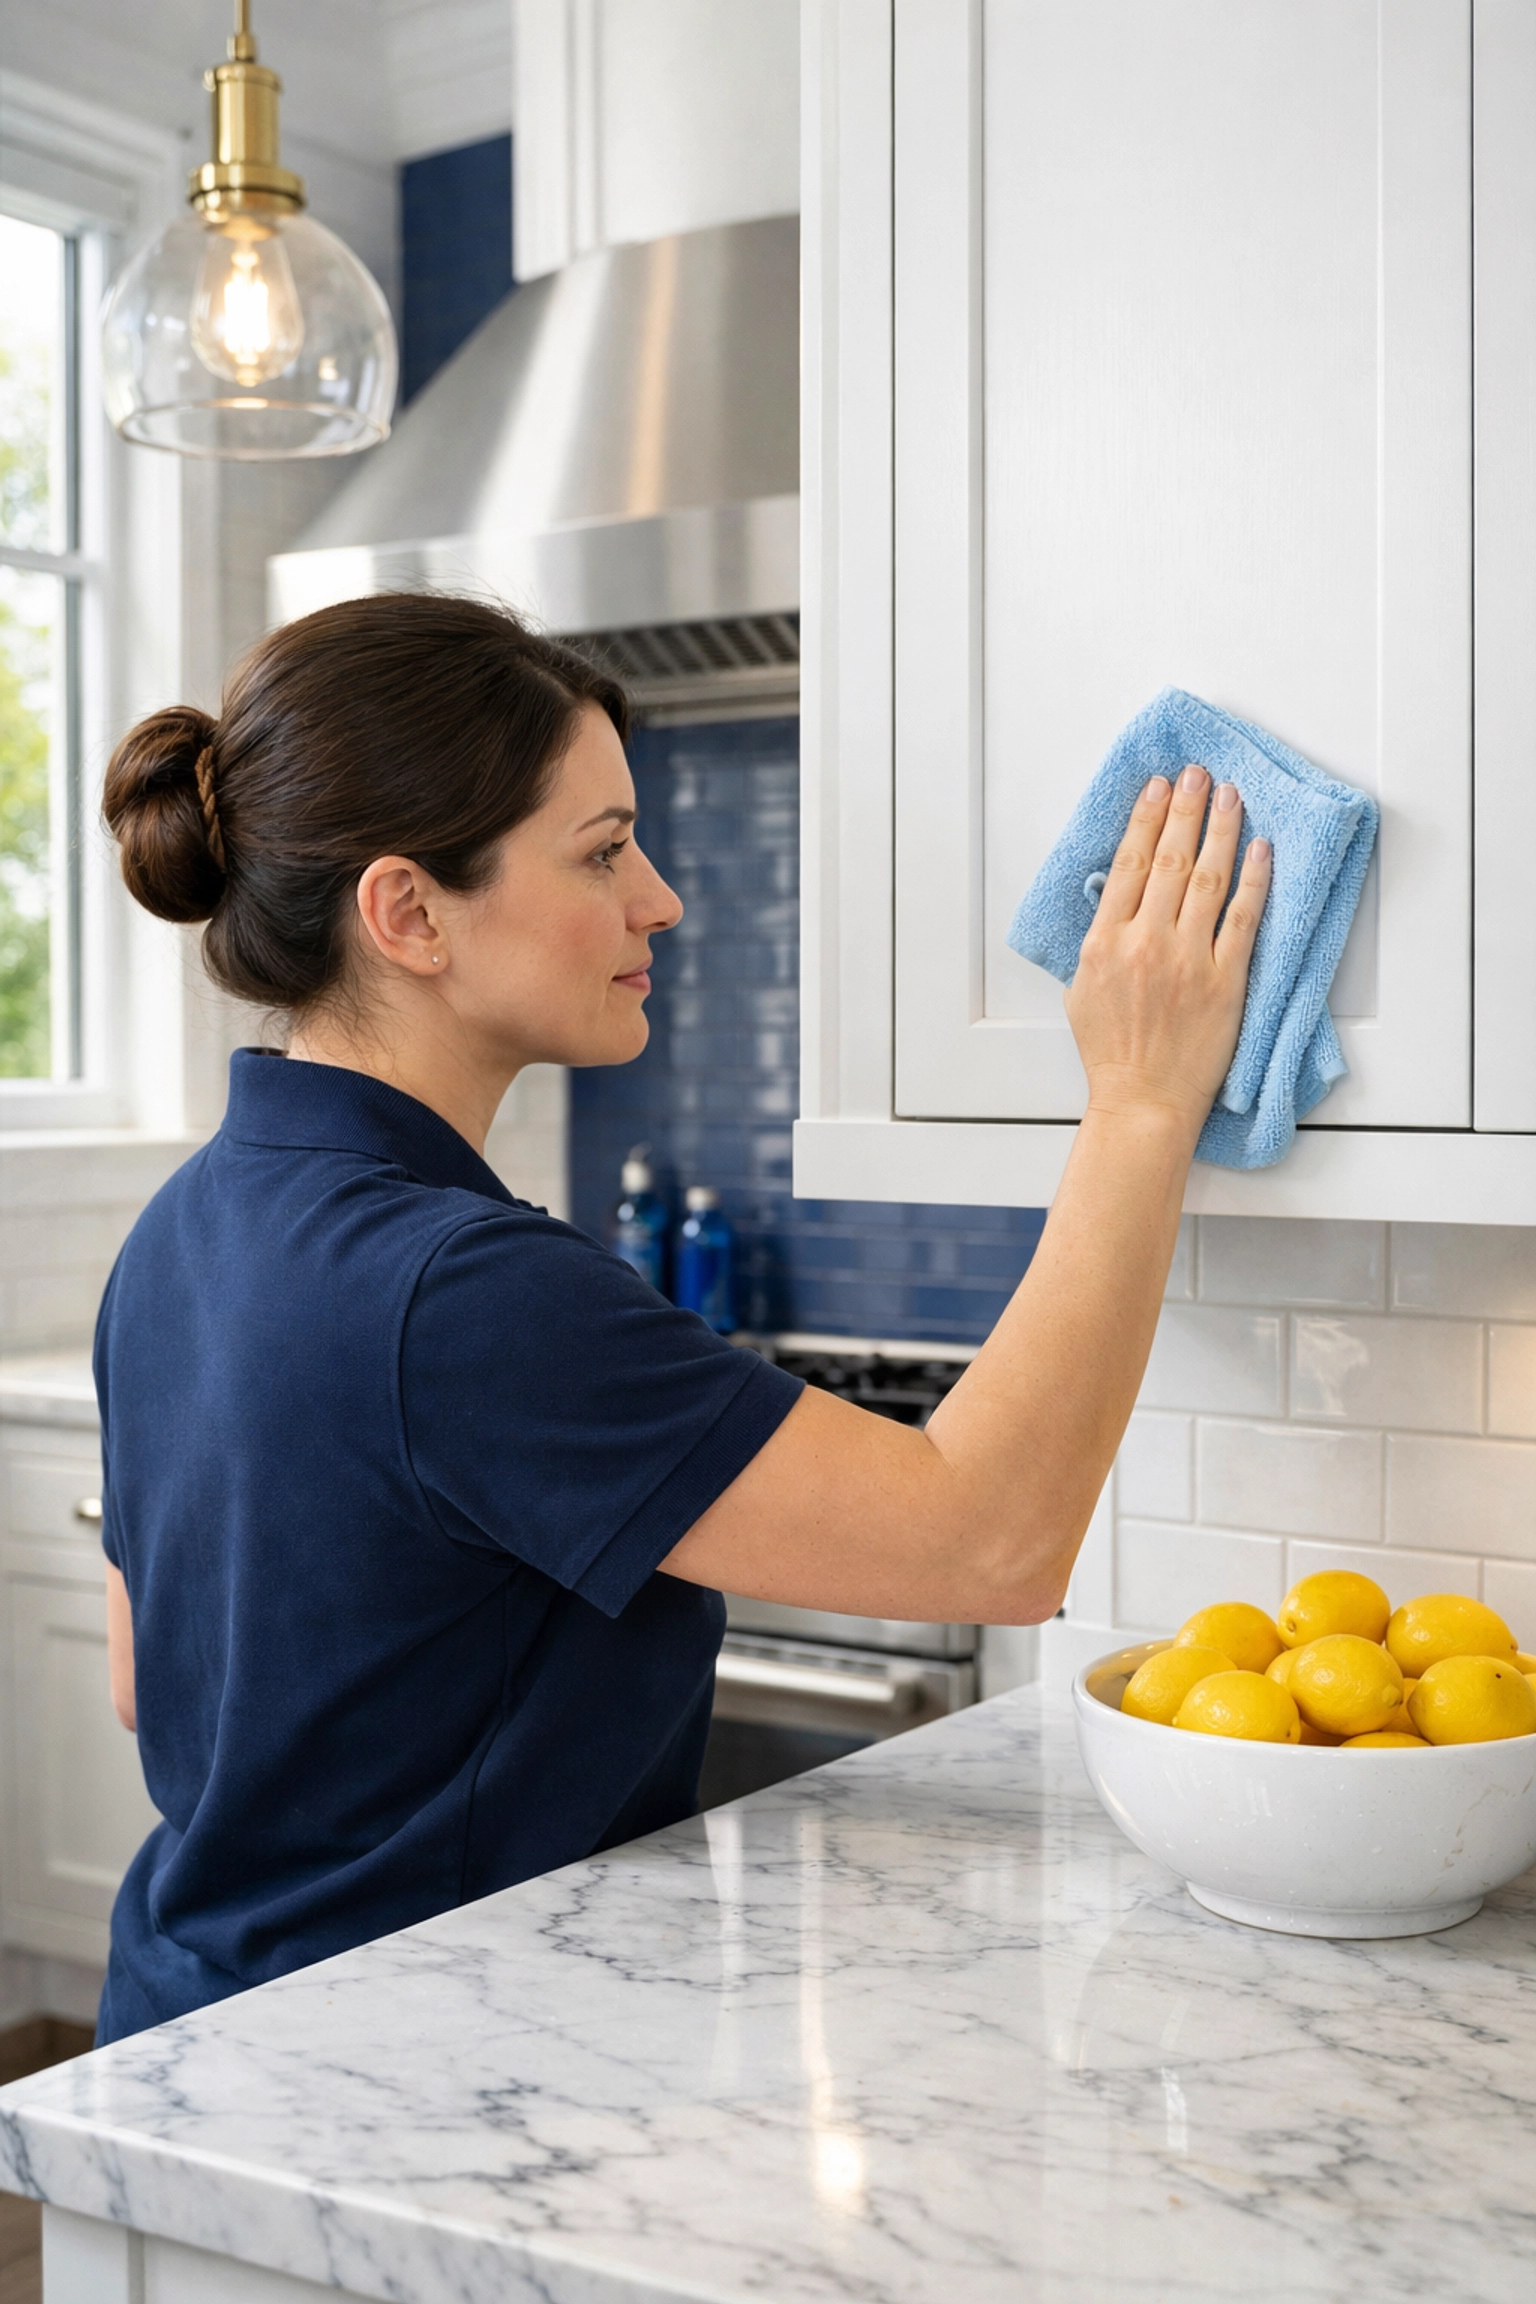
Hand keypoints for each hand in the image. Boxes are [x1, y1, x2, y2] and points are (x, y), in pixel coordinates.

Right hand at [1063, 766, 1270, 1138]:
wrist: (1143, 1100)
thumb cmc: (1112, 1055)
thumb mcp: (1081, 989)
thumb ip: (1099, 939)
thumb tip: (1118, 899)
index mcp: (1105, 943)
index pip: (1128, 864)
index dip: (1145, 818)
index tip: (1157, 788)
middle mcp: (1146, 943)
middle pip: (1169, 859)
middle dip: (1184, 809)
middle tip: (1196, 775)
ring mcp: (1190, 959)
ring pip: (1208, 877)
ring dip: (1221, 829)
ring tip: (1229, 795)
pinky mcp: (1227, 980)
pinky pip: (1244, 918)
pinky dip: (1255, 879)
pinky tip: (1261, 849)